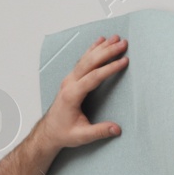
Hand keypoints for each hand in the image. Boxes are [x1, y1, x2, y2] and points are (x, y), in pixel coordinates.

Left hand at [29, 35, 128, 151]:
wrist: (49, 131)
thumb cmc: (63, 132)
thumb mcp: (81, 136)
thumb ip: (99, 132)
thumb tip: (116, 129)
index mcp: (71, 95)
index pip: (93, 77)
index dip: (109, 68)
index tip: (124, 61)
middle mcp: (69, 84)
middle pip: (89, 63)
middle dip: (107, 52)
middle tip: (123, 44)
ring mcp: (69, 80)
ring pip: (86, 59)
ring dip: (101, 48)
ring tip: (116, 38)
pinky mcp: (71, 79)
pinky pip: (83, 61)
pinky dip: (92, 49)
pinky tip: (100, 41)